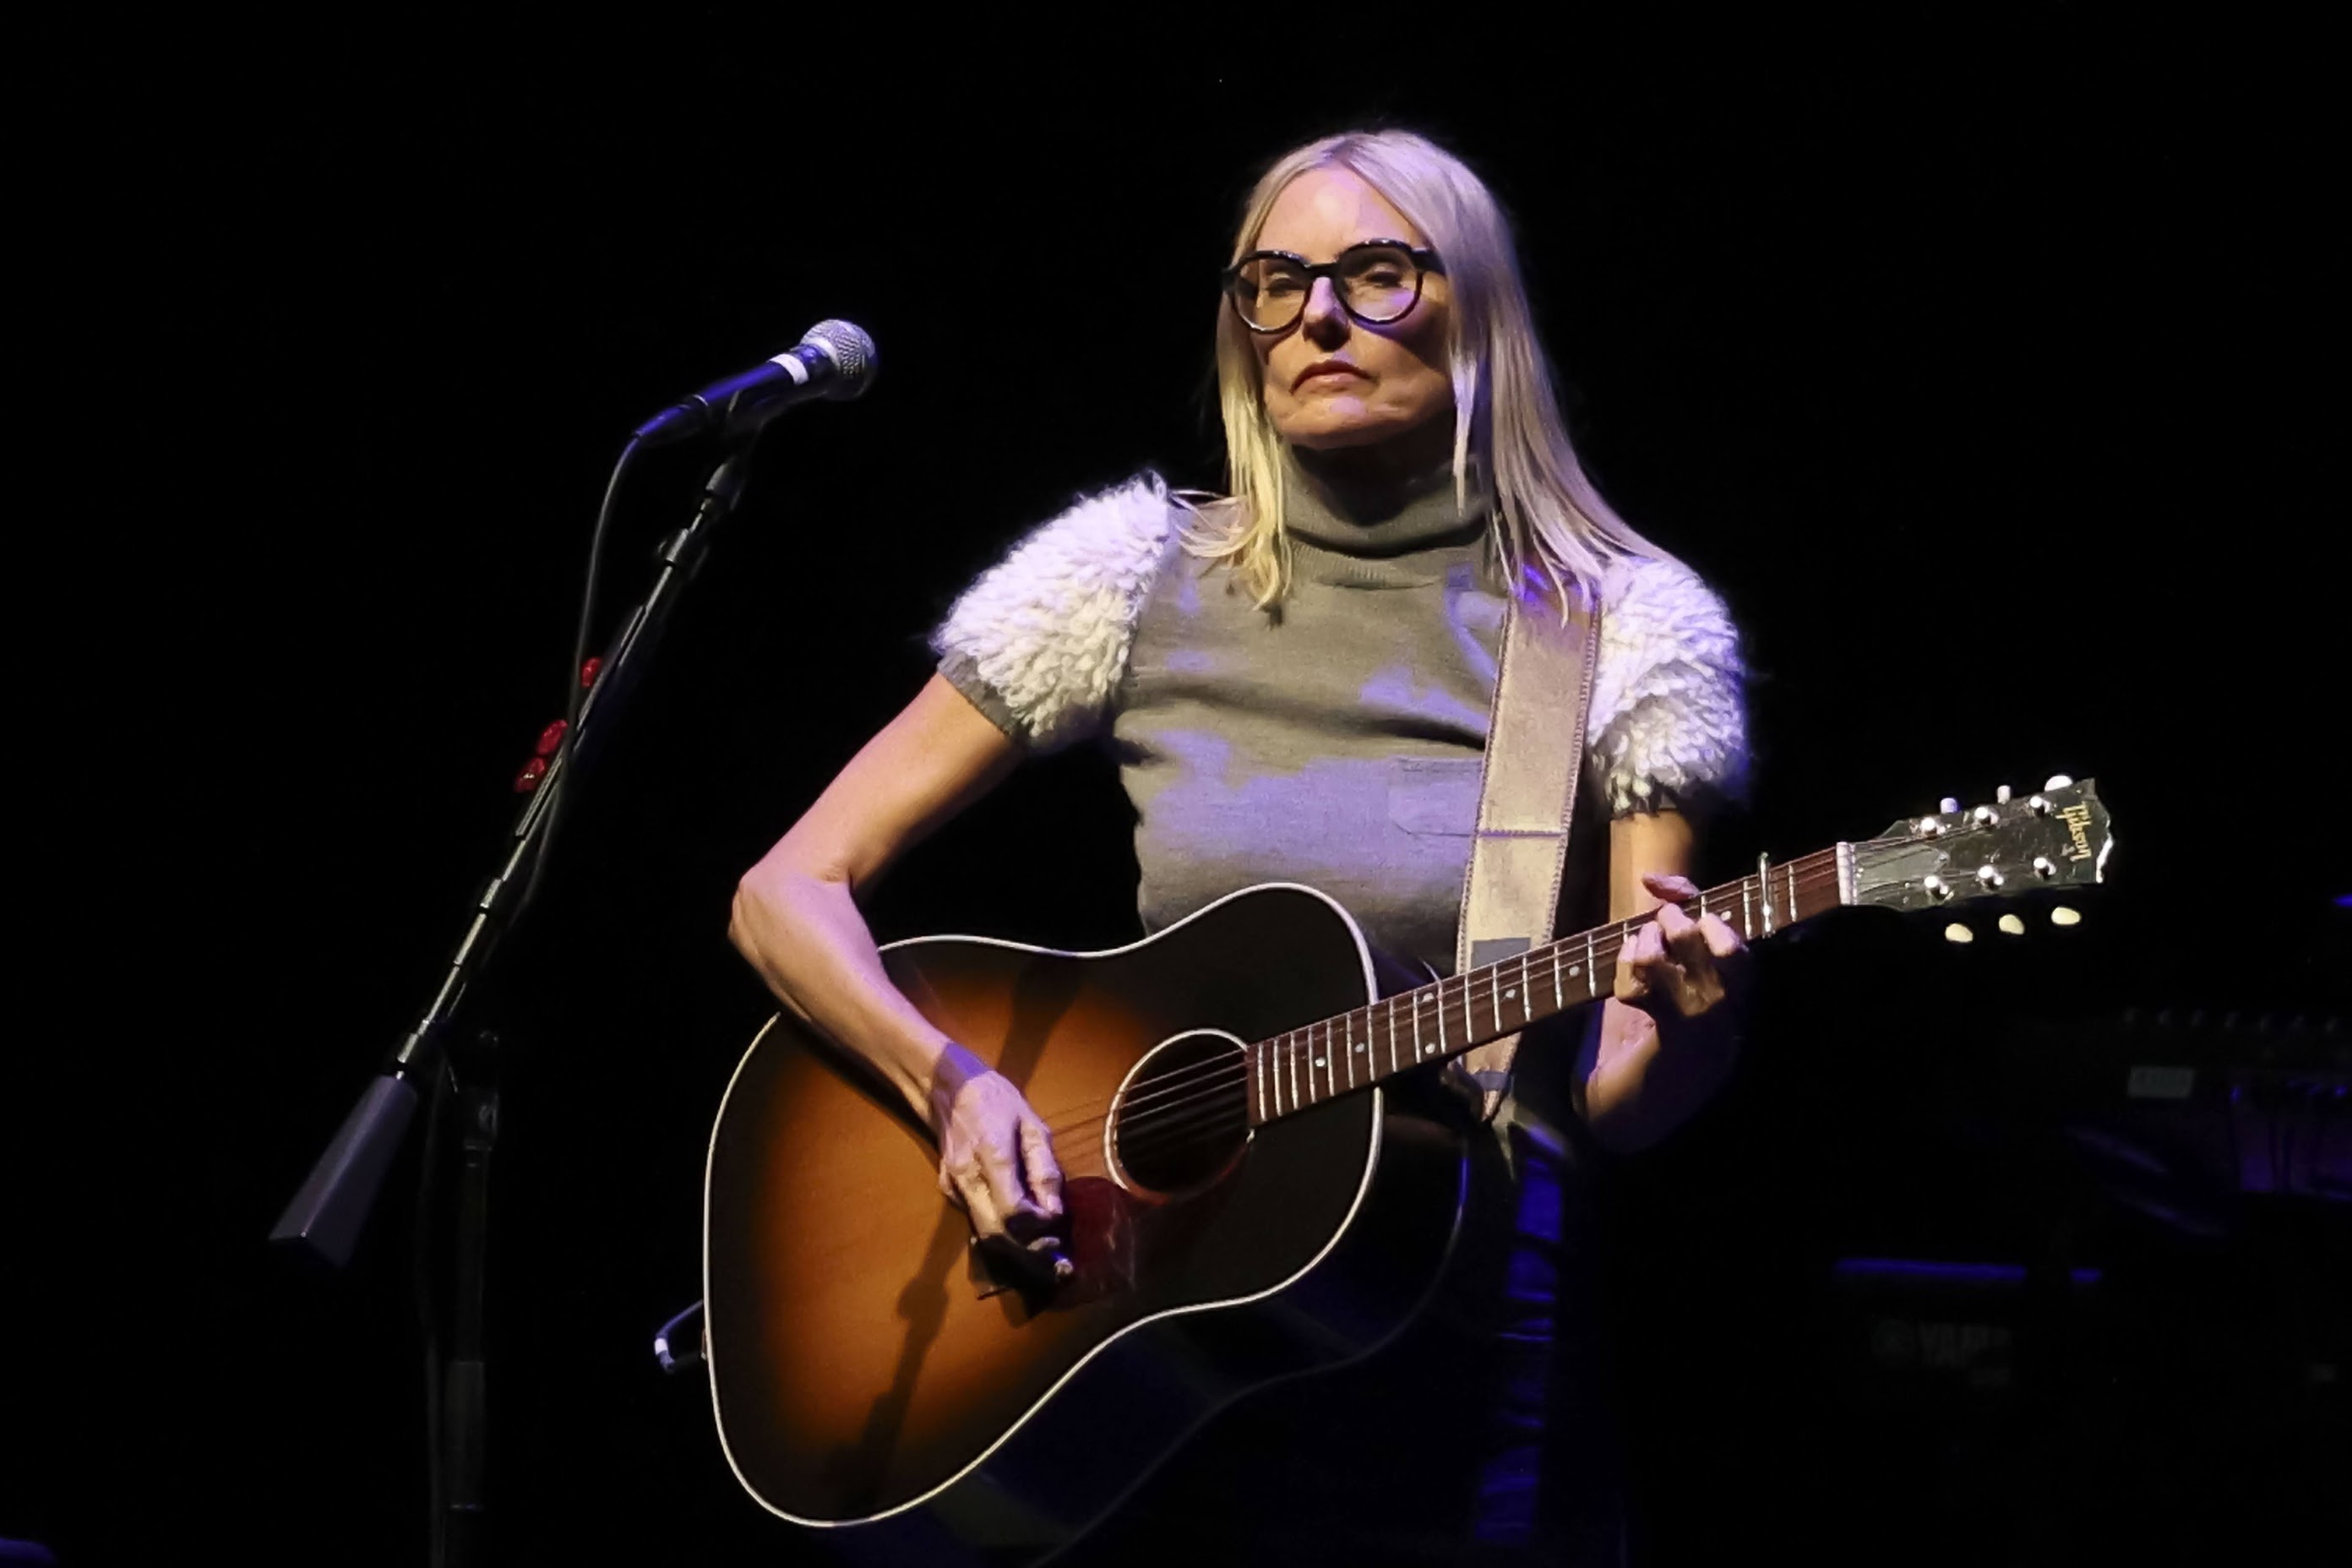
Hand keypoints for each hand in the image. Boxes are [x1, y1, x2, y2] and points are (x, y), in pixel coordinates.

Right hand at [928, 1042, 1069, 1278]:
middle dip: (1029, 1256)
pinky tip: (1023, 1238)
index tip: (1058, 1233)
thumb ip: (1044, 1168)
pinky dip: (1001, 1235)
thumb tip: (1055, 1212)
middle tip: (1059, 1268)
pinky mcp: (948, 1191)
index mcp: (992, 1156)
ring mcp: (953, 1187)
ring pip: (985, 1235)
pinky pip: (977, 1221)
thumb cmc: (998, 1102)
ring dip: (1017, 1253)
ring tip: (1048, 1261)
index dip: (1038, 1229)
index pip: (1013, 1211)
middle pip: (996, 1234)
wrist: (949, 1088)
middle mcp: (968, 1178)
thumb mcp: (1032, 1124)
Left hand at [1614, 872, 1749, 1042]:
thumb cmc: (1710, 968)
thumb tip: (1648, 878)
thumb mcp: (1717, 933)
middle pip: (1682, 935)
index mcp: (1740, 975)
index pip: (1728, 947)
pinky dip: (1626, 955)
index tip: (1705, 922)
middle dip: (1670, 916)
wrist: (1699, 1035)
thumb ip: (1689, 894)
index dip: (1710, 924)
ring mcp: (1677, 1007)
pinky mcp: (1647, 1008)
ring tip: (1653, 938)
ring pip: (1649, 956)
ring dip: (1647, 936)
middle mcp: (1711, 995)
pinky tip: (1636, 955)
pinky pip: (1626, 973)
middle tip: (1669, 920)